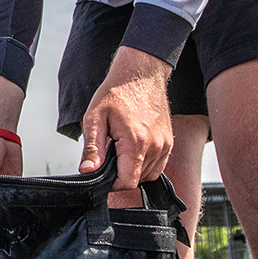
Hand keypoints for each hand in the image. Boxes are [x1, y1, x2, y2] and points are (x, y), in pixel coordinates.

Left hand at [80, 47, 173, 193]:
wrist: (140, 74)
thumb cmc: (118, 92)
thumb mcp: (95, 118)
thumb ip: (92, 149)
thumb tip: (88, 172)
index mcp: (136, 142)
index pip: (126, 183)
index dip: (111, 183)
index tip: (102, 172)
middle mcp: (155, 146)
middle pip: (136, 181)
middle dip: (120, 174)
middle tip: (109, 154)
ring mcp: (165, 145)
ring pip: (147, 176)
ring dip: (132, 170)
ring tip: (121, 149)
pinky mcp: (169, 143)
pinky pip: (157, 167)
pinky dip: (144, 165)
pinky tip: (132, 150)